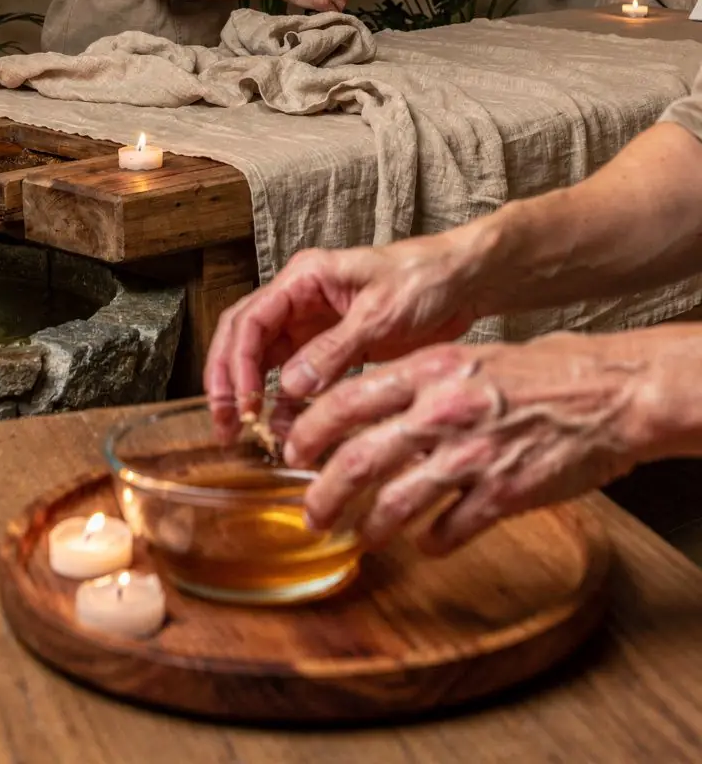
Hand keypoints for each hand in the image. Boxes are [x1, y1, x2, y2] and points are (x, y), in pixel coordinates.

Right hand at [203, 232, 481, 419]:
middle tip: (224, 424)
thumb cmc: (425, 278)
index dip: (238, 362)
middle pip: (245, 339)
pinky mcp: (333, 349)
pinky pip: (296, 378)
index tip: (242, 402)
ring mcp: (314, 326)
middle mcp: (301, 300)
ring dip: (251, 395)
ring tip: (245, 434)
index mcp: (305, 278)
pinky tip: (284, 429)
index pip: (251, 319)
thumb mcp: (381, 312)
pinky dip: (286, 404)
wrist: (464, 283)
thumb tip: (289, 386)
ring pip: (265, 361)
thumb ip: (334, 349)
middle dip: (228, 380)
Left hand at [283, 333, 654, 554]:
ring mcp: (470, 455)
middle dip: (324, 494)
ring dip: (369, 526)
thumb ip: (417, 383)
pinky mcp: (501, 493)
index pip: (346, 400)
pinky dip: (429, 542)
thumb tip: (365, 412)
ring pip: (395, 503)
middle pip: (358, 459)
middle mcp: (441, 411)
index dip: (311, 432)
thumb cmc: (537, 373)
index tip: (294, 453)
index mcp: (428, 371)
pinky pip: (448, 530)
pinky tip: (426, 543)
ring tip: (360, 536)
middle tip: (312, 513)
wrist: (605, 393)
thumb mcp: (467, 357)